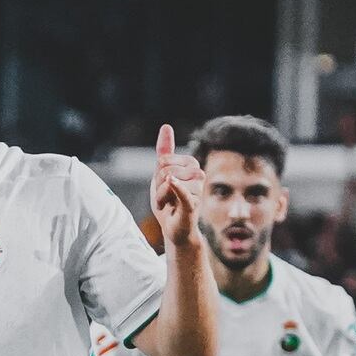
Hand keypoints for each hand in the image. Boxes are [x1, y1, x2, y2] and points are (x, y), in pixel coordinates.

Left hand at [150, 123, 203, 246]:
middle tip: (165, 199)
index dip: (157, 174)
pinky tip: (172, 181)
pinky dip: (177, 187)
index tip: (164, 186)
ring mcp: (196, 190)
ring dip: (160, 196)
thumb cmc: (170, 202)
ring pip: (168, 181)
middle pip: (165, 168)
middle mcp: (198, 175)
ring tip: (168, 206)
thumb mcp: (163, 175)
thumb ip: (165, 152)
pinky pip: (184, 192)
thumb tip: (166, 126)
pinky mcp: (192, 205)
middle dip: (158, 185)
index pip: (164, 159)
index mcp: (191, 166)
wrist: (174, 229)